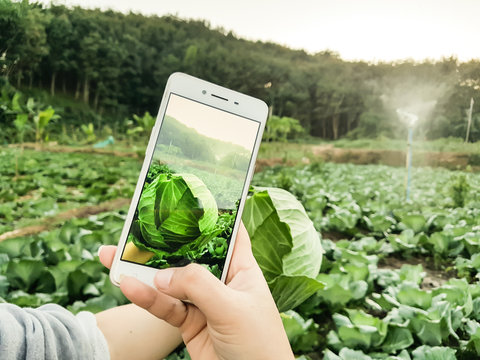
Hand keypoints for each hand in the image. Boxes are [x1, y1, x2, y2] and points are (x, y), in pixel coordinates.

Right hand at [99, 224, 293, 359]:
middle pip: (188, 255)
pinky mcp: (189, 323)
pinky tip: (128, 287)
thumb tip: (162, 275)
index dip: (210, 214)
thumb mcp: (232, 308)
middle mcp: (221, 281)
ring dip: (143, 271)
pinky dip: (146, 298)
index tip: (186, 197)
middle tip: (134, 227)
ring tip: (112, 256)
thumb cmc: (259, 344)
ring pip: (169, 281)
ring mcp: (203, 302)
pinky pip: (164, 306)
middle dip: (162, 243)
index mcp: (241, 268)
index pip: (227, 232)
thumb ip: (198, 286)